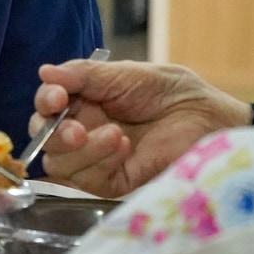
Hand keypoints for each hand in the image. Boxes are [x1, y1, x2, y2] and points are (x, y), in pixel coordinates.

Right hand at [30, 60, 251, 197]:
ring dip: (82, 150)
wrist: (208, 119)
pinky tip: (124, 148)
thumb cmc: (171, 91)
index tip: (56, 98)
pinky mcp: (113, 181)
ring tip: (116, 134)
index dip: (45, 102)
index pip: (47, 106)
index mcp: (84, 101)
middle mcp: (84, 130)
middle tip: (76, 129)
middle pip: (45, 139)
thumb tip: (45, 72)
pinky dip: (100, 163)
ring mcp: (97, 158)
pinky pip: (88, 181)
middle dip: (54, 134)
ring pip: (60, 164)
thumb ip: (85, 75)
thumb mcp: (126, 74)